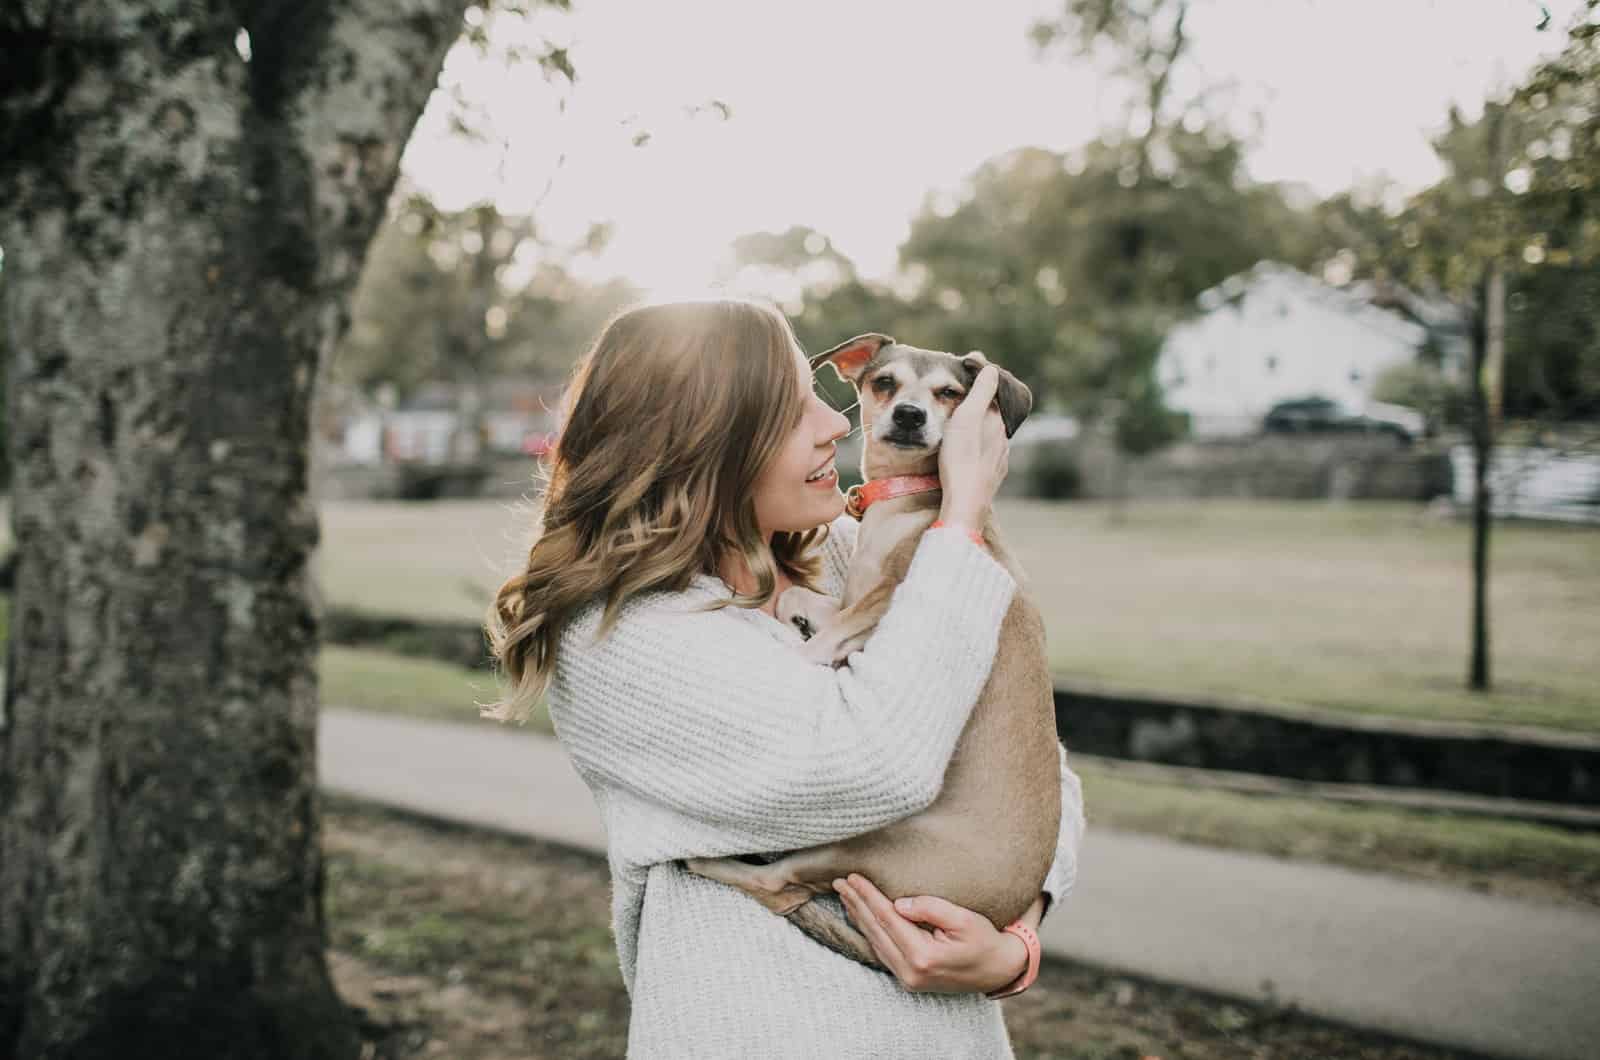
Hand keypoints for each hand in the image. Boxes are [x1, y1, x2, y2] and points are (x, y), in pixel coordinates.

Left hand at [833, 874, 1027, 993]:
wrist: (998, 972)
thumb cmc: (985, 941)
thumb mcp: (965, 920)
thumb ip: (931, 908)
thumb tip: (899, 903)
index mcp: (923, 956)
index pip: (887, 918)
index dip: (868, 896)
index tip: (853, 877)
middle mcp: (910, 972)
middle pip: (875, 930)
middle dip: (856, 903)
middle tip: (838, 882)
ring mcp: (908, 979)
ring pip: (875, 942)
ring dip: (858, 916)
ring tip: (845, 895)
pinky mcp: (908, 979)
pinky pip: (882, 951)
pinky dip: (869, 931)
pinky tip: (861, 917)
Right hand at [937, 365, 1008, 534]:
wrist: (965, 501)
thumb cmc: (961, 458)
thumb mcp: (967, 418)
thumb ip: (981, 391)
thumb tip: (991, 368)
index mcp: (997, 421)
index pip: (993, 395)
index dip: (981, 385)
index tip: (966, 377)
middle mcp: (1003, 439)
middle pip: (992, 417)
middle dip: (980, 408)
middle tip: (961, 402)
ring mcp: (1000, 459)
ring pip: (990, 438)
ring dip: (979, 430)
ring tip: (962, 428)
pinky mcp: (993, 476)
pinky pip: (987, 456)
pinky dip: (979, 449)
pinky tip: (969, 453)